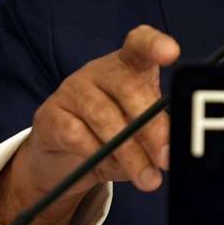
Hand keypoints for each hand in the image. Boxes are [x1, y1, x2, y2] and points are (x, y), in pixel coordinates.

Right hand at [0, 25, 179, 224]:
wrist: (65, 159)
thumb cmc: (115, 137)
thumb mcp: (142, 134)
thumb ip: (158, 137)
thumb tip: (174, 152)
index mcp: (129, 65)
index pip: (140, 44)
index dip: (154, 45)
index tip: (172, 53)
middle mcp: (100, 70)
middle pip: (128, 88)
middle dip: (153, 127)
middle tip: (167, 158)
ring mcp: (72, 89)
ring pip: (104, 117)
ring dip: (130, 153)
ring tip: (149, 180)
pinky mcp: (48, 115)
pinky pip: (75, 136)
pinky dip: (95, 155)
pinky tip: (104, 166)